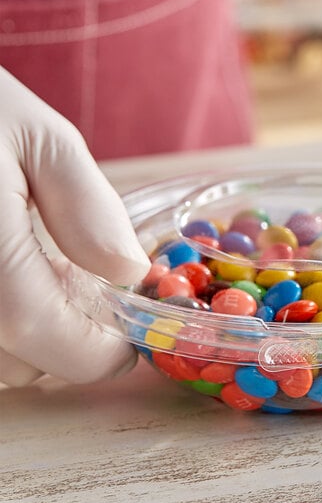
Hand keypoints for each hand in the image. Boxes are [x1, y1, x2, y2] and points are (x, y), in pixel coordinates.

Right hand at [0, 67, 149, 386]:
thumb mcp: (40, 139)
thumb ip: (87, 208)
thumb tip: (128, 272)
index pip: (46, 335)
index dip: (99, 353)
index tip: (129, 343)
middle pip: (18, 363)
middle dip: (65, 341)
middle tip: (85, 295)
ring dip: (26, 337)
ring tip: (39, 277)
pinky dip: (0, 324)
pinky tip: (4, 277)